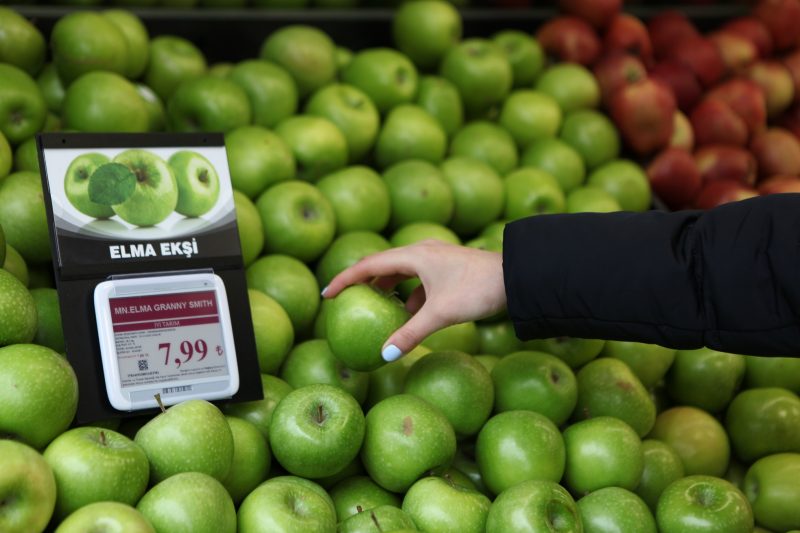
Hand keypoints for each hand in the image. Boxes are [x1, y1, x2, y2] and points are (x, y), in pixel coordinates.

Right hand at [323, 240, 506, 360]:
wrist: (516, 277)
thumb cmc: (477, 290)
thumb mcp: (441, 314)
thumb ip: (411, 334)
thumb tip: (384, 355)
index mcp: (414, 255)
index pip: (369, 265)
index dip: (345, 279)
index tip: (327, 294)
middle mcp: (422, 251)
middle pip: (382, 264)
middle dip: (363, 281)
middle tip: (347, 299)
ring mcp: (436, 257)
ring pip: (402, 270)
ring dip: (387, 287)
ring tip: (376, 307)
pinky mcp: (448, 267)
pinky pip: (418, 278)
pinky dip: (409, 294)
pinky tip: (411, 312)